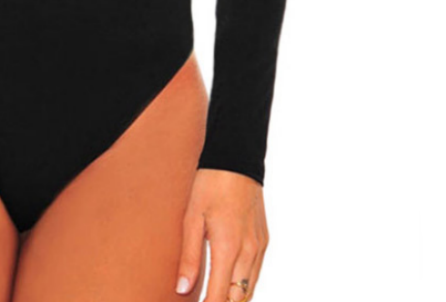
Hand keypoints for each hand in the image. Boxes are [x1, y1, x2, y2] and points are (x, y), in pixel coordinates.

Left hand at [175, 168, 268, 300]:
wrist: (236, 158)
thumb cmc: (210, 183)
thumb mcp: (191, 217)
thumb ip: (188, 256)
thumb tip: (182, 289)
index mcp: (229, 248)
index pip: (220, 297)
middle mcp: (249, 252)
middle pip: (239, 300)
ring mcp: (260, 247)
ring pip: (250, 290)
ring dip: (233, 299)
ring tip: (214, 297)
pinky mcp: (263, 240)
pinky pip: (255, 273)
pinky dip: (243, 285)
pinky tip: (228, 284)